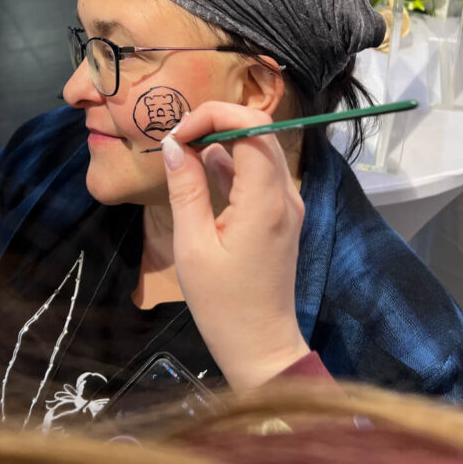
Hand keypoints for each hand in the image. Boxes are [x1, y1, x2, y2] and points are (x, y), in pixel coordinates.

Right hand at [162, 102, 307, 392]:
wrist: (261, 346)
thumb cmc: (222, 304)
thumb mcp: (193, 247)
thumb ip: (186, 189)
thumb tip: (175, 144)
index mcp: (266, 200)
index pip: (251, 127)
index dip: (213, 116)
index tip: (178, 135)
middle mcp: (285, 194)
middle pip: (259, 131)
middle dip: (217, 122)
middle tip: (177, 139)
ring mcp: (287, 204)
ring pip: (261, 148)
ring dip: (223, 139)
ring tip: (183, 151)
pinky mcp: (281, 215)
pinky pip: (260, 173)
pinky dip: (231, 162)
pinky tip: (200, 170)